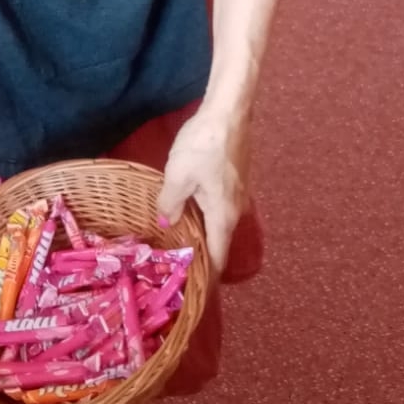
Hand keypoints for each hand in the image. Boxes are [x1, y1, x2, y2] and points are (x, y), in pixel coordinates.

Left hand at [157, 104, 249, 268]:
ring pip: (217, 224)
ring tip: (175, 244)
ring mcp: (237, 194)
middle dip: (199, 257)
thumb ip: (170, 204)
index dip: (206, 278)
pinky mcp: (234, 179)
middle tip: (174, 269)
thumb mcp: (178, 177)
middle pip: (218, 242)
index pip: (218, 258)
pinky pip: (217, 208)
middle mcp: (236, 211)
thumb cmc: (203, 146)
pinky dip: (202, 216)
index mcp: (224, 216)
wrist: (229, 111)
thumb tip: (166, 224)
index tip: (190, 292)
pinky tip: (185, 212)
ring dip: (199, 235)